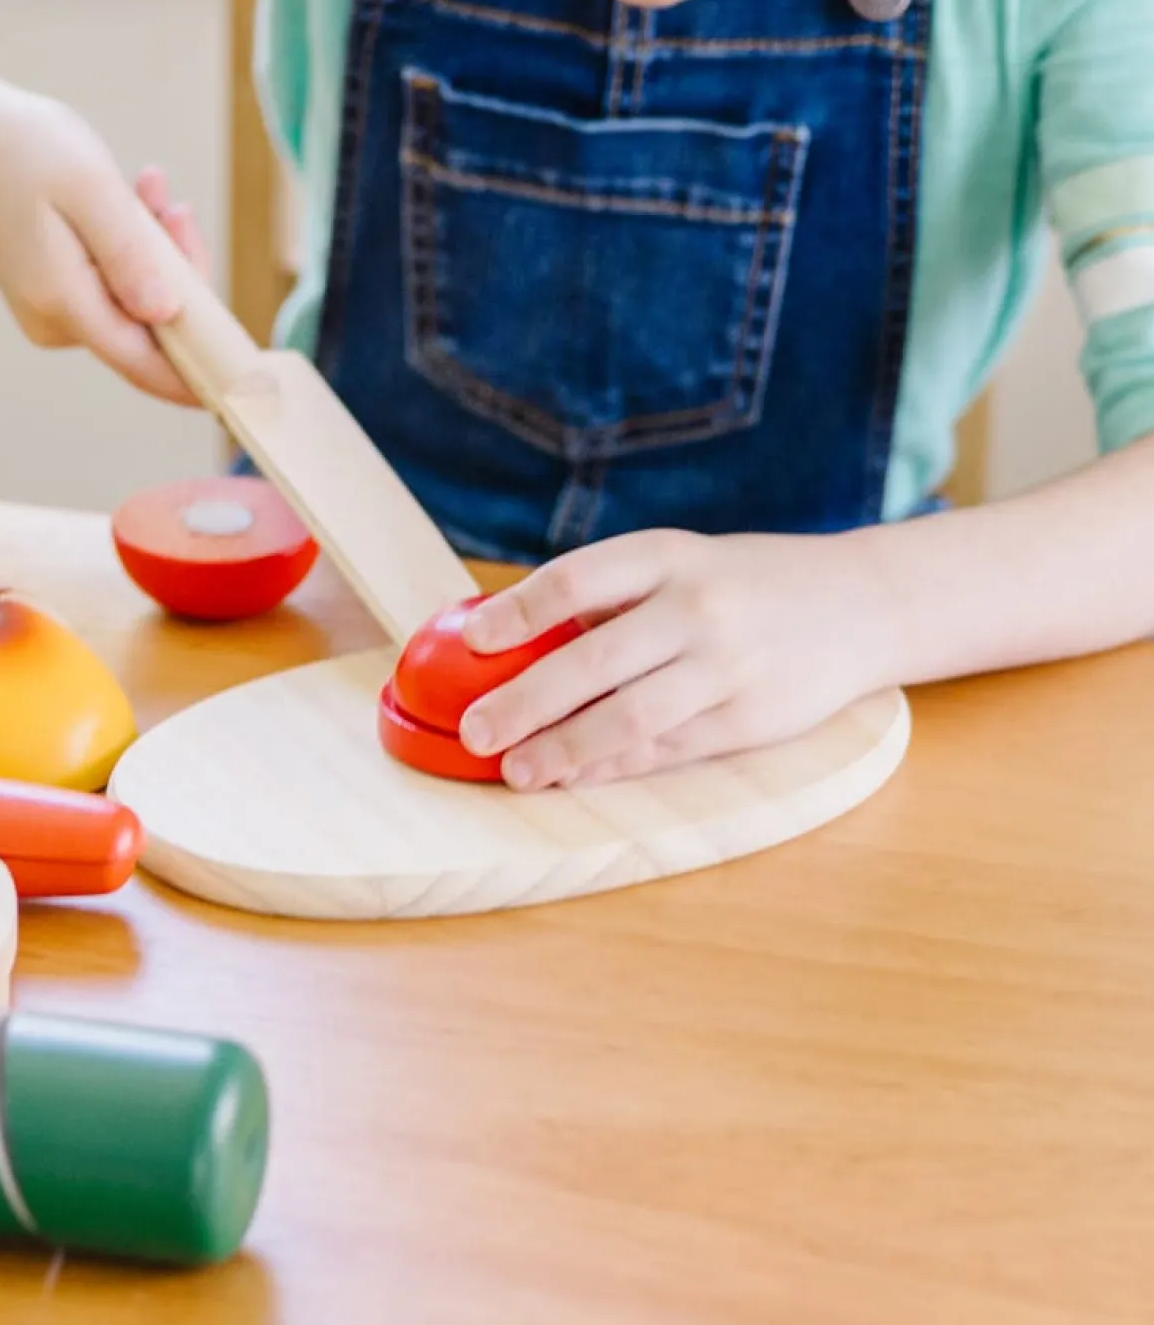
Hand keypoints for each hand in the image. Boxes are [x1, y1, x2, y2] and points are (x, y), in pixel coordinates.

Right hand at [0, 82, 210, 403]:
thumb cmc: (24, 150)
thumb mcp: (92, 192)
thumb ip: (131, 257)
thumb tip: (167, 315)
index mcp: (64, 302)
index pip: (144, 364)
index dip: (198, 377)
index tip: (248, 385)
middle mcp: (55, 320)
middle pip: (149, 326)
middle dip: (179, 272)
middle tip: (174, 206)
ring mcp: (51, 309)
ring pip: (135, 299)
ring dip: (155, 249)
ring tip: (148, 187)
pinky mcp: (52, 291)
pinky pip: (113, 283)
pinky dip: (130, 246)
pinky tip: (130, 199)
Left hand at [455, 529, 901, 789]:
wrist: (860, 602)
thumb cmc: (740, 583)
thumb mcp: (679, 563)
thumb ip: (608, 598)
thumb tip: (510, 643)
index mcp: (666, 556)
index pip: (577, 579)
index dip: (519, 611)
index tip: (473, 640)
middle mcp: (696, 608)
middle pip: (595, 659)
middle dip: (526, 700)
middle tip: (474, 730)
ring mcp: (727, 667)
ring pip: (631, 718)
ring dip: (565, 750)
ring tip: (513, 770)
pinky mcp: (751, 719)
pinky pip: (668, 749)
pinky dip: (613, 766)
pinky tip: (572, 776)